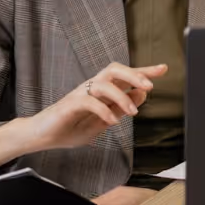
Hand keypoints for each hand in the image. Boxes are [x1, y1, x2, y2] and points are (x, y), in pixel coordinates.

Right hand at [29, 62, 167, 151]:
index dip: (145, 71)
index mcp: (102, 90)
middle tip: (150, 86)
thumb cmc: (70, 127)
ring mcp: (80, 93)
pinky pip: (89, 101)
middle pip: (115, 69)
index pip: (125, 76)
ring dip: (122, 96)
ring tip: (133, 112)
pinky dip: (103, 110)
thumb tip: (141, 96)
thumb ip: (119, 109)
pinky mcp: (69, 104)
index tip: (164, 68)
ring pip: (104, 83)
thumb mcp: (101, 122)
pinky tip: (112, 121)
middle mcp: (92, 86)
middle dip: (135, 74)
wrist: (41, 135)